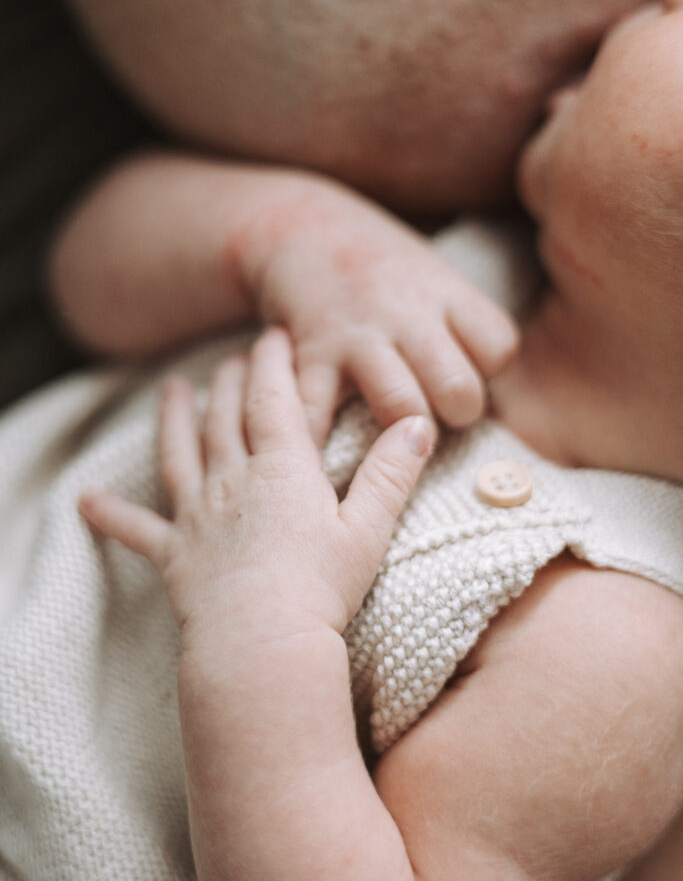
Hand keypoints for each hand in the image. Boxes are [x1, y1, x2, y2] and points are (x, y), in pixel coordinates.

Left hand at [79, 328, 433, 644]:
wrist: (262, 645)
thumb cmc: (321, 589)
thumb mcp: (368, 529)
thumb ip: (391, 472)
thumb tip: (418, 422)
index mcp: (280, 469)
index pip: (273, 399)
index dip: (272, 363)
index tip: (271, 335)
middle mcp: (232, 480)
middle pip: (225, 416)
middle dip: (229, 381)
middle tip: (231, 358)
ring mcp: (198, 516)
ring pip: (180, 453)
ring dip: (174, 419)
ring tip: (170, 390)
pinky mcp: (174, 556)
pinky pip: (137, 529)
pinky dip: (111, 514)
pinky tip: (84, 501)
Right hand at [235, 181, 518, 443]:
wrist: (298, 224)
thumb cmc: (378, 263)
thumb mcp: (432, 272)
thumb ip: (462, 322)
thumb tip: (491, 381)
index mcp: (445, 292)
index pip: (499, 348)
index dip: (489, 370)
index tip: (467, 368)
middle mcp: (408, 314)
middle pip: (460, 389)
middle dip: (455, 414)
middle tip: (437, 413)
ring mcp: (359, 336)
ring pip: (402, 407)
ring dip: (401, 436)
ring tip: (393, 438)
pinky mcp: (312, 355)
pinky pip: (319, 413)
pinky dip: (319, 441)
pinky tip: (323, 452)